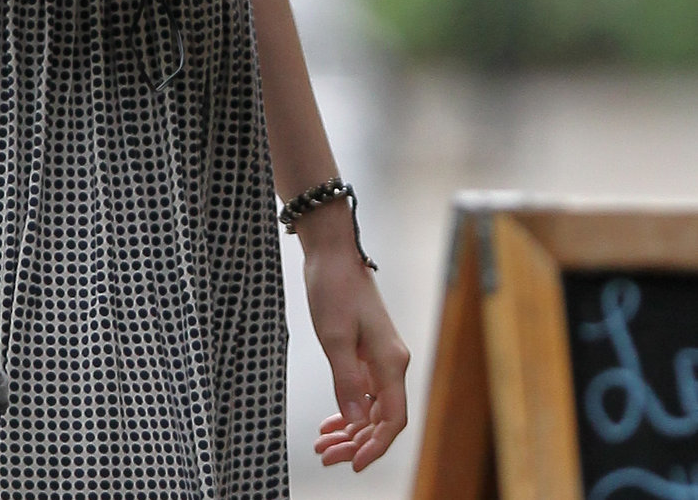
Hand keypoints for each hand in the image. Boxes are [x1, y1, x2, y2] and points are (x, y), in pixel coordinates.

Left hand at [299, 201, 408, 470]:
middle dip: (355, 442)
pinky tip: (331, 423)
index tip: (353, 464)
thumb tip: (355, 420)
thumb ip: (346, 380)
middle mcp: (391, 363)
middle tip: (325, 456)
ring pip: (371, 408)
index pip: (392, 419)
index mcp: (390, 361)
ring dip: (349, 429)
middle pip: (381, 418)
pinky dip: (347, 409)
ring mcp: (380, 358)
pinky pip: (363, 392)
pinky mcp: (368, 351)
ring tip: (322, 445)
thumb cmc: (333, 287)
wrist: (332, 251)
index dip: (375, 446)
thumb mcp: (334, 336)